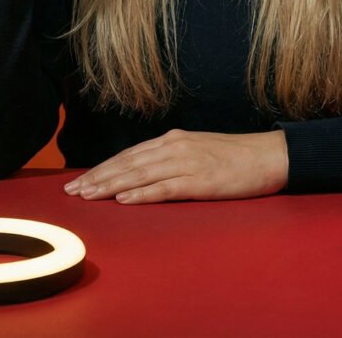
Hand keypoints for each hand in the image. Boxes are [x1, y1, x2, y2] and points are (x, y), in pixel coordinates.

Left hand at [63, 129, 288, 203]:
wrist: (269, 155)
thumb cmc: (235, 157)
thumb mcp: (198, 150)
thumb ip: (172, 158)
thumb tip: (145, 171)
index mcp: (173, 140)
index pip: (129, 155)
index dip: (103, 168)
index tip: (81, 180)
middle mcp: (175, 147)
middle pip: (128, 163)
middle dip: (97, 177)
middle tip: (72, 191)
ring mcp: (187, 163)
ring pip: (140, 175)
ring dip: (111, 186)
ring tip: (88, 195)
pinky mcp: (200, 181)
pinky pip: (165, 188)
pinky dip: (142, 194)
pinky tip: (124, 200)